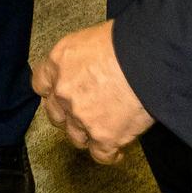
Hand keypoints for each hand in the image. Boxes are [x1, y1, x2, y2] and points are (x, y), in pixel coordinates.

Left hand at [33, 21, 153, 164]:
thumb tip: (90, 68)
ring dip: (88, 134)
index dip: (53, 91)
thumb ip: (82, 59)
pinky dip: (110, 154)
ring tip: (104, 129)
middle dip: (68, 115)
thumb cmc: (129, 40)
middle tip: (85, 112)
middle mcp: (64, 91)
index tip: (61, 93)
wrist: (150, 58)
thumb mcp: (95, 37)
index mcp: (60, 62)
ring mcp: (81, 117)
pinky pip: (100, 155)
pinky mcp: (103, 137)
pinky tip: (118, 150)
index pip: (41, 83)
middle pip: (56, 113)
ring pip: (76, 137)